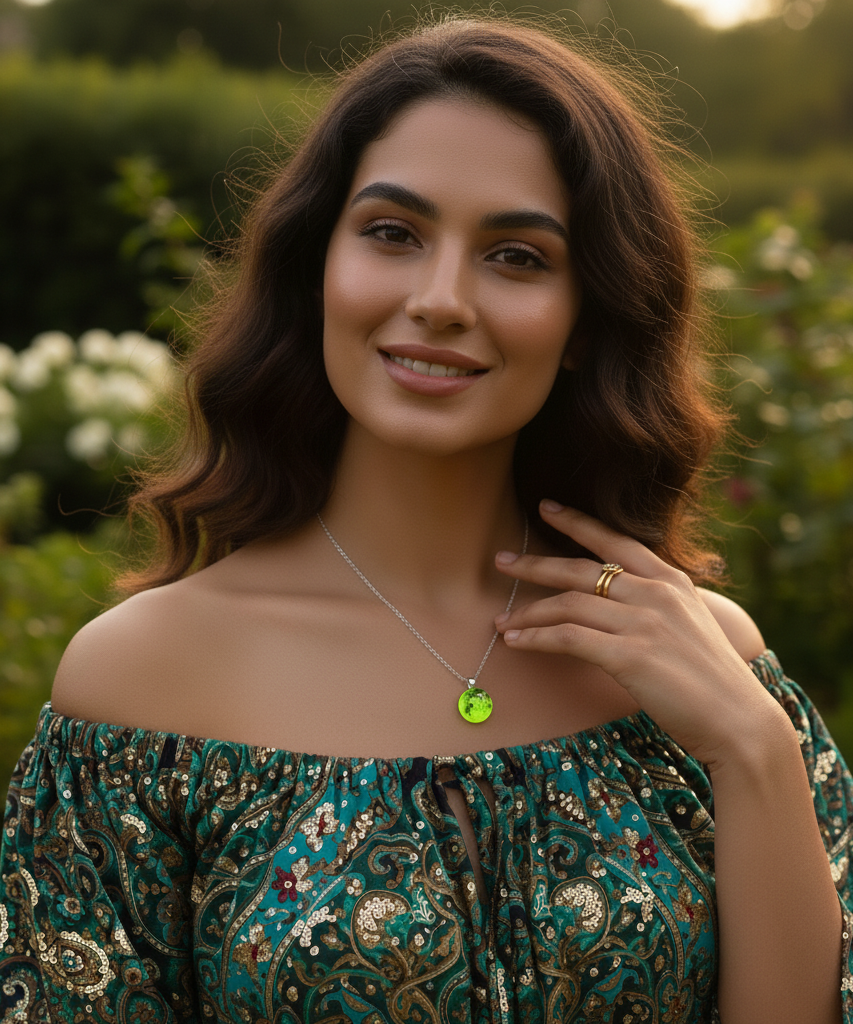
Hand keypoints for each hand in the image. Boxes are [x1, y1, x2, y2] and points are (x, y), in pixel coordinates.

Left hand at [494, 501, 785, 771]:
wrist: (740, 721)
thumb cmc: (714, 681)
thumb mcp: (692, 625)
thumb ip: (659, 606)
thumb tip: (620, 603)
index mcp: (672, 581)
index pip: (615, 540)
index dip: (577, 522)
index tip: (546, 508)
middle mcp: (655, 593)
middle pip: (580, 568)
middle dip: (535, 564)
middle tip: (502, 561)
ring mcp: (642, 622)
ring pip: (568, 604)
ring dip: (527, 612)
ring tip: (500, 620)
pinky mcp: (629, 655)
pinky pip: (568, 638)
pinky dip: (536, 638)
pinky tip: (516, 642)